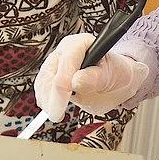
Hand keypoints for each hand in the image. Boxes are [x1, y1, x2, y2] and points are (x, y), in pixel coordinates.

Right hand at [34, 33, 148, 121]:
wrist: (116, 79)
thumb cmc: (116, 74)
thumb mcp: (112, 75)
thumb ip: (95, 78)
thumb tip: (76, 82)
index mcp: (81, 43)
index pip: (66, 65)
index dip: (61, 89)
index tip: (61, 110)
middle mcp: (65, 49)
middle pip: (50, 73)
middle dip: (51, 97)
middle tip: (57, 116)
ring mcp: (57, 60)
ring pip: (43, 80)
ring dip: (46, 99)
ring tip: (56, 114)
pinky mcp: (51, 72)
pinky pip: (42, 86)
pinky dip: (44, 99)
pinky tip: (51, 108)